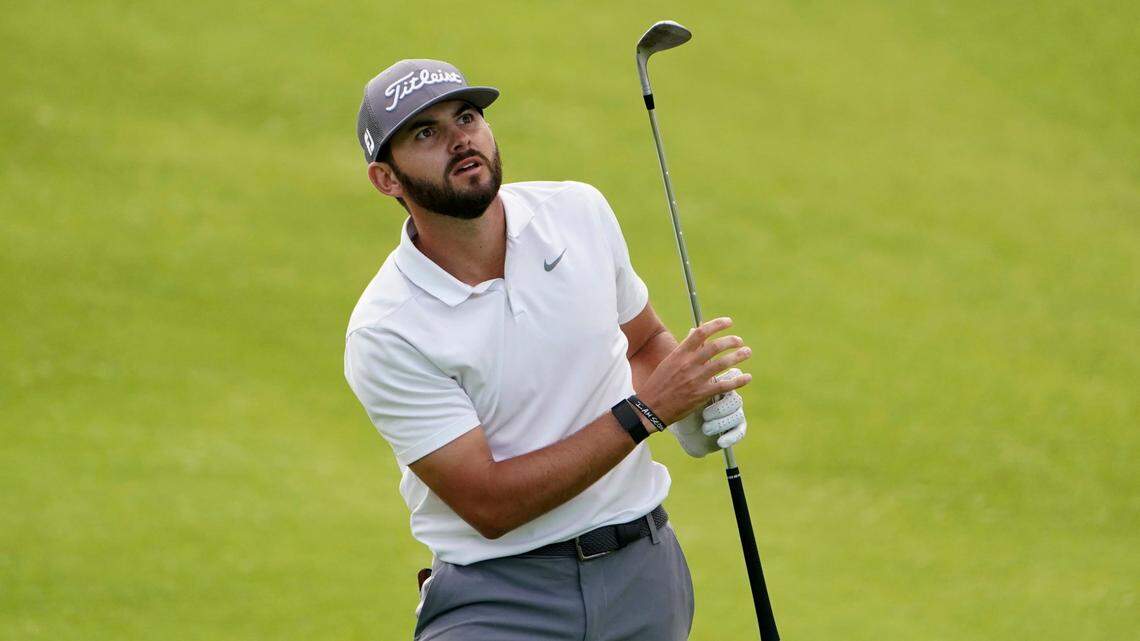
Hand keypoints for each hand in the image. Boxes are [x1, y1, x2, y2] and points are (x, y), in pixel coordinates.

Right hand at [637, 317, 752, 425]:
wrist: (651, 408)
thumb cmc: (659, 384)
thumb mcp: (669, 362)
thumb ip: (684, 348)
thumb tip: (694, 332)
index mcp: (679, 354)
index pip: (700, 333)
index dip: (717, 325)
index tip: (728, 322)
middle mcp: (688, 364)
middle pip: (715, 346)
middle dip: (731, 341)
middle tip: (739, 341)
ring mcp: (696, 379)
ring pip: (722, 363)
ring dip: (738, 356)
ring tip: (747, 352)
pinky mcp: (701, 394)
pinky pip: (725, 385)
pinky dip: (739, 380)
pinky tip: (747, 377)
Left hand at [668, 369, 748, 456]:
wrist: (672, 425)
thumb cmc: (676, 404)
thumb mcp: (682, 386)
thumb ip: (690, 372)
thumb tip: (692, 358)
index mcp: (717, 383)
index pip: (733, 376)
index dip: (728, 381)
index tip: (709, 391)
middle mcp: (728, 397)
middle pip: (734, 398)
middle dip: (721, 408)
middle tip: (704, 415)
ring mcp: (732, 412)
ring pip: (736, 414)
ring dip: (720, 423)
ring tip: (705, 428)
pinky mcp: (733, 429)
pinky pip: (739, 432)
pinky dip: (730, 437)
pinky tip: (721, 442)